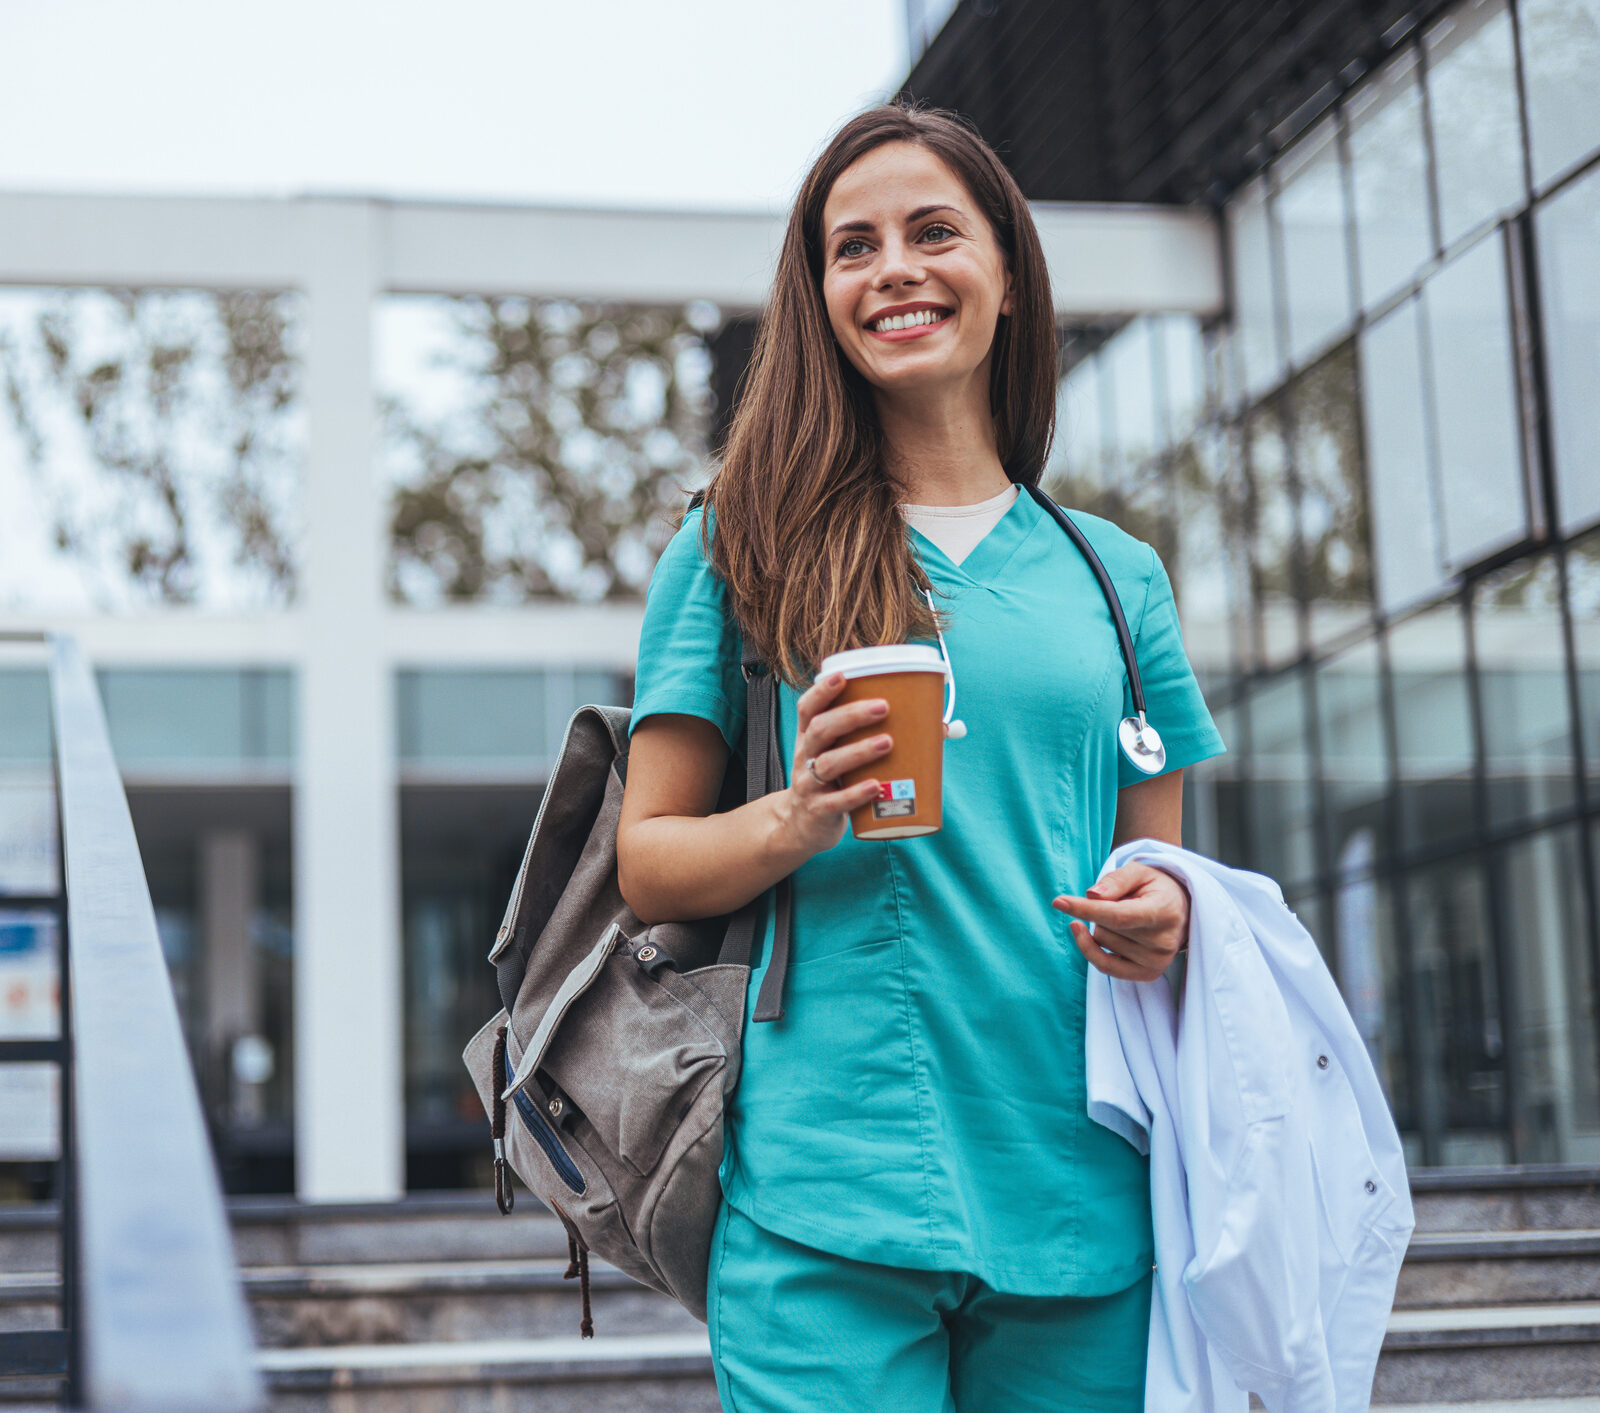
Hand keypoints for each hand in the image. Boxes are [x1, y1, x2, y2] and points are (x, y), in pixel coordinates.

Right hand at [778, 670, 894, 855]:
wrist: (803, 827)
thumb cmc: (834, 782)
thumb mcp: (842, 756)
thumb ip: (878, 738)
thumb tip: (939, 727)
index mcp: (810, 738)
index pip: (808, 708)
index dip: (822, 690)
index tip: (844, 676)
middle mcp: (805, 757)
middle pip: (820, 730)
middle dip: (851, 716)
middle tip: (884, 707)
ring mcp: (809, 785)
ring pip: (827, 764)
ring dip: (858, 751)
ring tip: (887, 742)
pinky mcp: (818, 812)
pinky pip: (836, 802)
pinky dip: (856, 794)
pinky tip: (876, 787)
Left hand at [1052, 863, 1189, 982]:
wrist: (1180, 909)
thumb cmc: (1155, 887)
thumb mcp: (1139, 871)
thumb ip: (1116, 880)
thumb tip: (1092, 896)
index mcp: (1165, 911)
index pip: (1118, 916)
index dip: (1086, 909)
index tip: (1058, 902)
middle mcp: (1164, 942)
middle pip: (1106, 928)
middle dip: (1100, 910)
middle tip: (1122, 901)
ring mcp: (1157, 962)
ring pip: (1102, 942)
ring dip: (1102, 926)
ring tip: (1125, 915)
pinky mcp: (1148, 974)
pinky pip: (1104, 965)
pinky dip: (1090, 948)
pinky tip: (1085, 933)